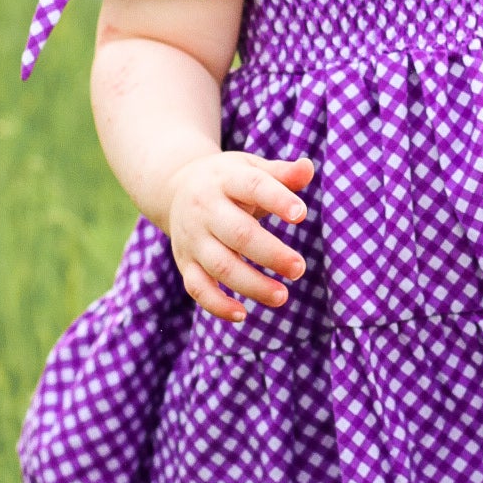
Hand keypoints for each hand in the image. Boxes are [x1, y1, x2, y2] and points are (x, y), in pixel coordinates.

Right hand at [165, 153, 314, 322]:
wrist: (175, 187)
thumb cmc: (228, 180)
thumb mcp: (251, 168)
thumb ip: (282, 173)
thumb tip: (308, 168)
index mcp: (226, 180)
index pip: (253, 186)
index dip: (277, 200)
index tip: (301, 214)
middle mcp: (205, 209)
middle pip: (238, 233)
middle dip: (270, 253)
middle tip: (299, 268)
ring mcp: (193, 238)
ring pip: (220, 266)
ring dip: (251, 284)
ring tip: (282, 296)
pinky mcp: (185, 263)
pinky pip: (197, 288)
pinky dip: (217, 305)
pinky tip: (243, 315)